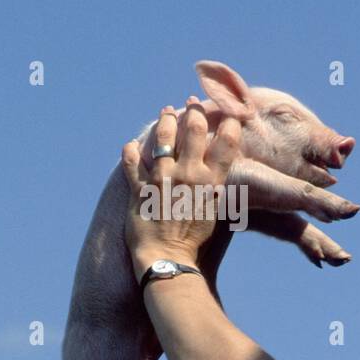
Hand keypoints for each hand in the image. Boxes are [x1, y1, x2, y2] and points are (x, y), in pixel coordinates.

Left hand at [122, 97, 241, 275]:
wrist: (168, 257)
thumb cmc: (195, 240)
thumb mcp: (215, 211)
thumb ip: (215, 187)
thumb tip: (218, 172)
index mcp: (211, 181)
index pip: (225, 143)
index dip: (229, 123)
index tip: (229, 112)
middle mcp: (187, 174)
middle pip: (193, 132)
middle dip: (194, 113)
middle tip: (192, 102)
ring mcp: (161, 178)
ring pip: (163, 138)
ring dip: (165, 122)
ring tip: (166, 112)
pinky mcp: (139, 188)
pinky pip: (131, 164)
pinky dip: (130, 153)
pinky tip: (130, 146)